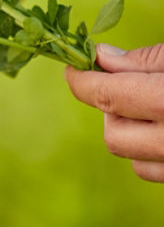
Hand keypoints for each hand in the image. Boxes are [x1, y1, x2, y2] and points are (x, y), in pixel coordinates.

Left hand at [65, 43, 163, 182]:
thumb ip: (142, 61)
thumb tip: (99, 57)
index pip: (107, 96)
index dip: (81, 82)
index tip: (71, 71)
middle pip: (113, 136)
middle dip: (109, 109)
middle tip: (126, 87)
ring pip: (131, 157)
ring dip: (128, 130)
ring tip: (151, 106)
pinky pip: (152, 170)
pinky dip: (147, 149)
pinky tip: (160, 126)